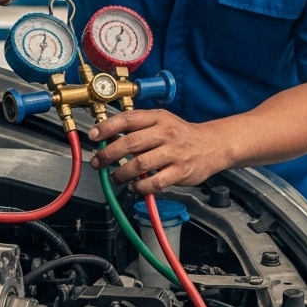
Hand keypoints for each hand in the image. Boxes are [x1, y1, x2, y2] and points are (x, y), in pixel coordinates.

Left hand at [88, 109, 228, 193]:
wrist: (213, 145)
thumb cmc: (182, 135)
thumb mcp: (162, 122)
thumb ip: (139, 128)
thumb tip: (108, 137)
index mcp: (159, 118)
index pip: (129, 119)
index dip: (107, 127)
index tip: (93, 136)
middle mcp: (166, 133)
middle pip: (130, 143)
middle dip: (108, 154)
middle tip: (97, 162)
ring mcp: (174, 153)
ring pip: (140, 164)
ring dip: (121, 174)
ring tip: (115, 178)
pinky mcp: (180, 172)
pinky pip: (154, 183)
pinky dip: (140, 187)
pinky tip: (134, 187)